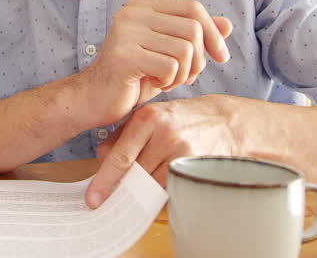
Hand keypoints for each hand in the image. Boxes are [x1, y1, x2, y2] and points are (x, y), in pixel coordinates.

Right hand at [79, 0, 232, 125]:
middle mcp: (132, 13)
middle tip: (184, 77)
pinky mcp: (124, 56)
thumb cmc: (133, 76)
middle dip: (198, 60)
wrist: (94, 98)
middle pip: (193, 29)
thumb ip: (195, 37)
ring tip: (166, 81)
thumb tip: (228, 24)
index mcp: (142, 6)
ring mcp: (126, 32)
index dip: (214, 33)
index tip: (220, 57)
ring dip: (184, 73)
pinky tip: (152, 85)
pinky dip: (169, 82)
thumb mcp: (169, 54)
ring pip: (185, 49)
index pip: (193, 9)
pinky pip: (170, 67)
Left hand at [85, 94, 240, 207]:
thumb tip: (101, 163)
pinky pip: (170, 189)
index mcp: (147, 118)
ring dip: (141, 191)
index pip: (120, 157)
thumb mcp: (149, 116)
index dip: (104, 181)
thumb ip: (121, 137)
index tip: (93, 199)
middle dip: (122, 188)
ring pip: (152, 185)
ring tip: (135, 190)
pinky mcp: (196, 167)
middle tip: (111, 198)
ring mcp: (183, 152)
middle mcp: (165, 134)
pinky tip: (155, 187)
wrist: (223, 121)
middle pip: (135, 174)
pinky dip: (159, 191)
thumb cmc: (179, 120)